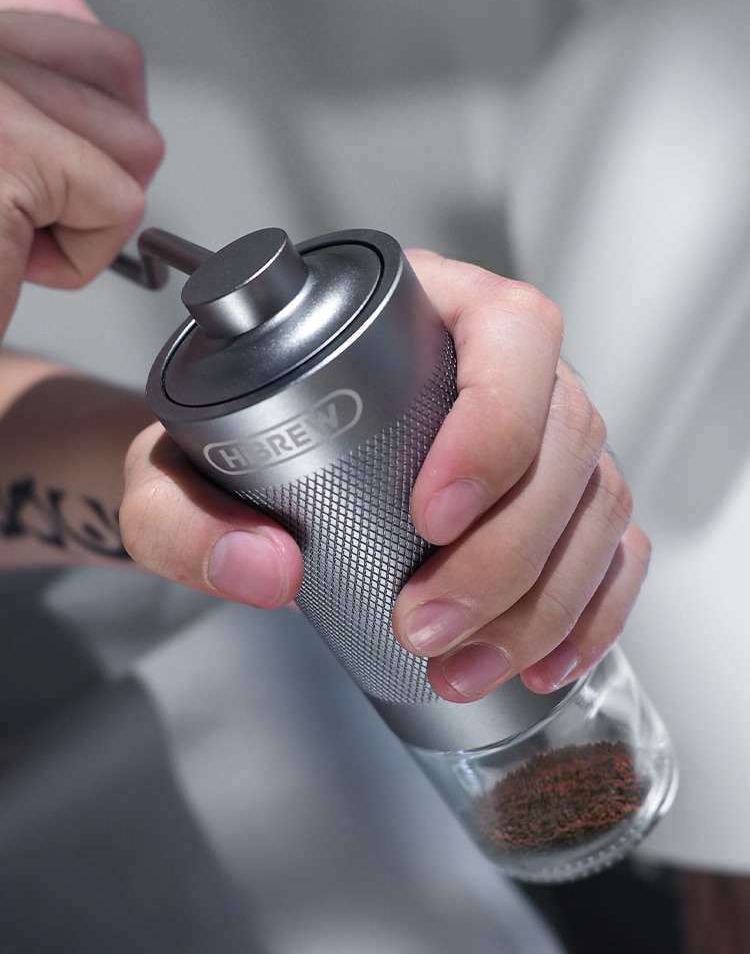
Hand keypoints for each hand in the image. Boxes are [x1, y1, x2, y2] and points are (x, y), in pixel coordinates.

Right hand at [0, 0, 162, 334]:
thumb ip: (27, 99)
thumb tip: (107, 108)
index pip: (73, 22)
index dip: (88, 110)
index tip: (52, 168)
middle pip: (121, 69)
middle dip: (101, 159)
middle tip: (31, 208)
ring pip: (133, 139)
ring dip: (92, 207)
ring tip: (17, 233)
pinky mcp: (10, 157)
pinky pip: (117, 205)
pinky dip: (84, 256)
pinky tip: (18, 263)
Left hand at [120, 250, 649, 702]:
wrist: (249, 470)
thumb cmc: (229, 442)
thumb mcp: (171, 468)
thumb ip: (181, 514)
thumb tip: (265, 569)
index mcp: (427, 309)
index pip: (509, 334)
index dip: (495, 425)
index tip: (432, 516)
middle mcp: (500, 362)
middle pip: (566, 434)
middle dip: (509, 550)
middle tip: (428, 625)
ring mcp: (540, 431)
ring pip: (596, 499)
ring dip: (544, 599)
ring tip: (465, 664)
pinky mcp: (555, 500)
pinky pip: (610, 545)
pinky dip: (590, 608)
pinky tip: (544, 660)